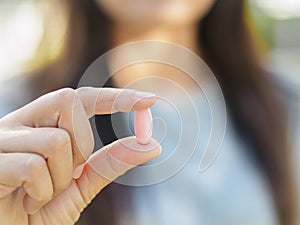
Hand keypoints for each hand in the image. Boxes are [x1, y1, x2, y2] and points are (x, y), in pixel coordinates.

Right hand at [0, 87, 160, 224]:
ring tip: (41, 195)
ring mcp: (2, 140)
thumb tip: (151, 144)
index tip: (149, 101)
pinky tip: (26, 202)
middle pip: (69, 102)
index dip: (115, 97)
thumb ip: (110, 162)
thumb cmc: (39, 213)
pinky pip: (33, 166)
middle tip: (66, 175)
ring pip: (57, 140)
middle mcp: (20, 123)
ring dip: (60, 178)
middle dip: (80, 144)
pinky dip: (41, 192)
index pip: (81, 98)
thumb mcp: (81, 186)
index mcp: (41, 125)